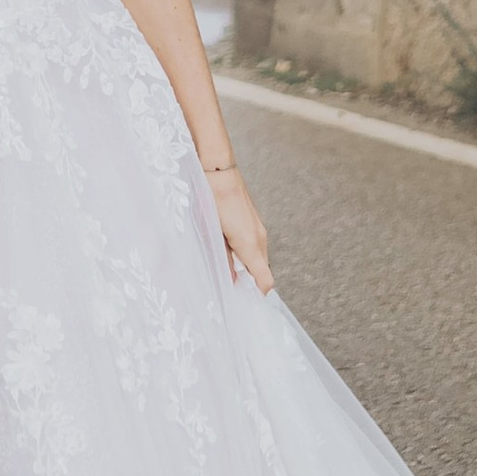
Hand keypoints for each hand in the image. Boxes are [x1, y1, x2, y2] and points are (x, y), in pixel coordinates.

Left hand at [207, 162, 274, 293]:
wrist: (218, 171)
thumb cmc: (212, 202)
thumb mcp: (213, 235)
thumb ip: (223, 260)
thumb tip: (230, 281)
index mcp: (250, 245)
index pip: (264, 281)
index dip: (257, 295)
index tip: (245, 305)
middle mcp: (259, 239)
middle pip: (261, 272)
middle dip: (250, 283)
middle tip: (232, 292)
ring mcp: (258, 229)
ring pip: (257, 259)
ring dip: (246, 268)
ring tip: (228, 273)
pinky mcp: (254, 222)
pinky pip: (254, 246)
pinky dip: (245, 255)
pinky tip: (229, 253)